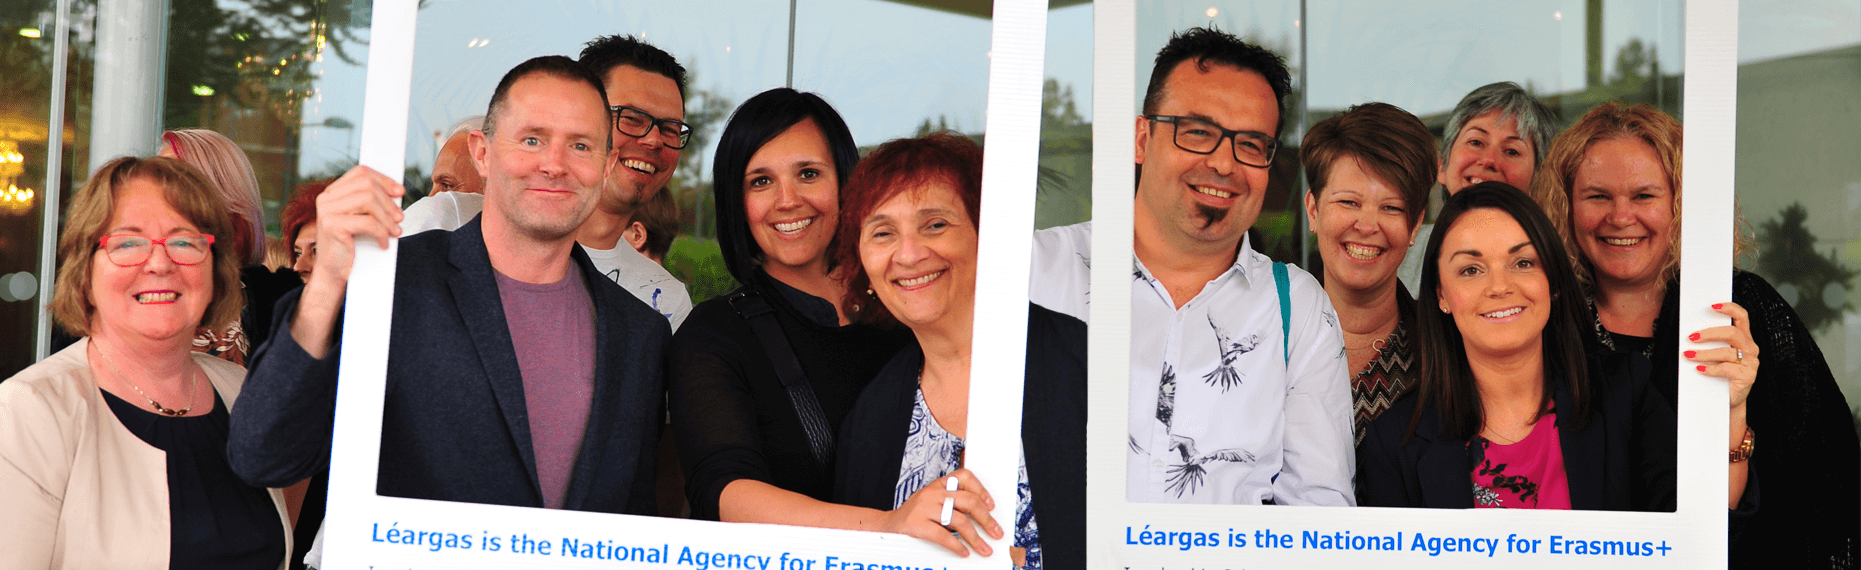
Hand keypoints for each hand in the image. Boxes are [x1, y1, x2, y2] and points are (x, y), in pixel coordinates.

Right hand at [290, 166, 403, 357]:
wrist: (333, 274)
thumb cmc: (350, 246)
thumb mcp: (361, 219)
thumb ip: (371, 204)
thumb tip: (398, 192)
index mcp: (332, 193)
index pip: (361, 173)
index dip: (383, 179)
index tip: (400, 192)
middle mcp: (326, 198)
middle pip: (367, 185)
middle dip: (389, 201)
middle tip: (400, 218)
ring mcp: (327, 211)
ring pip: (368, 200)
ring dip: (387, 217)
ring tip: (395, 231)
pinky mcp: (332, 225)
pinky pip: (367, 222)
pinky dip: (381, 233)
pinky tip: (384, 243)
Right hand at [879, 469, 1002, 556]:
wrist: (886, 527)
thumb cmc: (915, 517)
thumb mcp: (932, 502)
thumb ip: (952, 503)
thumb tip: (982, 518)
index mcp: (938, 485)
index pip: (964, 477)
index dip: (981, 490)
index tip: (991, 506)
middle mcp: (932, 493)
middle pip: (968, 501)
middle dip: (986, 519)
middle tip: (996, 533)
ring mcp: (924, 508)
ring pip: (959, 521)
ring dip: (975, 538)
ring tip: (984, 549)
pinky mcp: (916, 524)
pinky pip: (943, 536)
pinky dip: (957, 546)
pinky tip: (964, 552)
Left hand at [1685, 302, 1758, 410]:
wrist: (1726, 398)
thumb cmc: (1720, 373)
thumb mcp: (1715, 354)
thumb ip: (1710, 342)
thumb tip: (1690, 332)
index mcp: (1743, 338)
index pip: (1742, 317)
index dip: (1730, 308)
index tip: (1712, 305)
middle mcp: (1750, 348)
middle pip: (1732, 333)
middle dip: (1710, 333)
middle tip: (1691, 337)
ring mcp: (1751, 363)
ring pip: (1727, 352)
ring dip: (1704, 353)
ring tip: (1689, 355)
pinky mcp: (1748, 376)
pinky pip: (1726, 368)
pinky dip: (1710, 368)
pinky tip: (1700, 369)